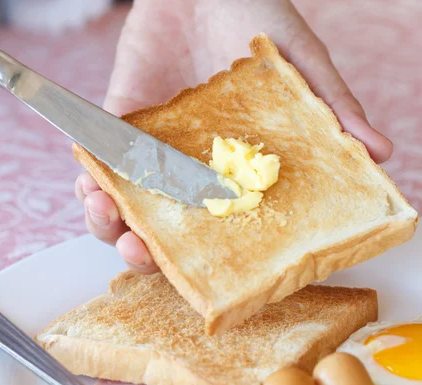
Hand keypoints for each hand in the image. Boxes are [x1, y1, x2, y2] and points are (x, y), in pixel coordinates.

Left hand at [76, 0, 393, 273]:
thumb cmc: (253, 13)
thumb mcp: (298, 62)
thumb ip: (330, 105)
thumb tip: (381, 151)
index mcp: (232, 167)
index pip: (217, 228)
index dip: (204, 258)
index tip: (195, 275)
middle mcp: (189, 165)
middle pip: (162, 228)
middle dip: (144, 251)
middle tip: (141, 254)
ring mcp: (151, 147)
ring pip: (123, 203)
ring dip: (107, 222)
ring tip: (107, 220)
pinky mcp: (118, 121)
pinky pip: (96, 161)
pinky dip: (88, 179)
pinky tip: (90, 186)